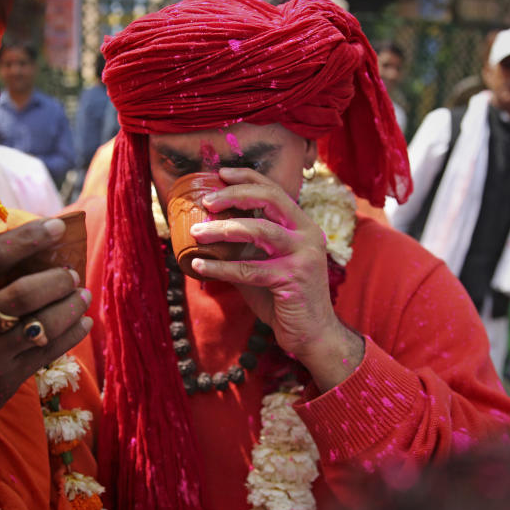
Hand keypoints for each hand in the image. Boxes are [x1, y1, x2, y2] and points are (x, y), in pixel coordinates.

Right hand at [0, 219, 91, 427]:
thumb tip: (32, 246)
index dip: (29, 239)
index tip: (58, 227)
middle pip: (23, 292)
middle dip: (57, 280)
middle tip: (73, 275)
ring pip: (40, 324)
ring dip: (70, 307)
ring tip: (83, 296)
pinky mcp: (3, 377)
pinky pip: (47, 351)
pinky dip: (71, 334)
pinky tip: (82, 323)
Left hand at [189, 168, 343, 362]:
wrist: (312, 335)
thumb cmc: (284, 300)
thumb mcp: (263, 266)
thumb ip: (244, 249)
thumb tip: (206, 233)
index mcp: (302, 226)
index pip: (275, 191)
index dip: (248, 178)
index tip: (220, 174)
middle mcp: (307, 234)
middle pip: (270, 199)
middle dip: (235, 195)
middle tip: (207, 200)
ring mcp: (303, 256)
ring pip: (259, 230)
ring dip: (223, 229)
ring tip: (196, 233)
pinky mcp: (292, 279)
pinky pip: (249, 269)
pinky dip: (220, 267)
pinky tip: (199, 266)